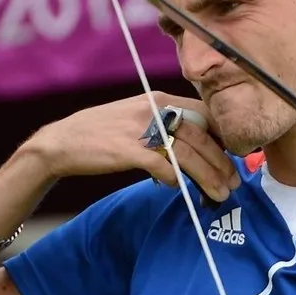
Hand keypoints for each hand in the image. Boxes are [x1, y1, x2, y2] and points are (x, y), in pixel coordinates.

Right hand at [28, 92, 240, 201]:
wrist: (61, 143)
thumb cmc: (99, 134)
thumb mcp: (135, 117)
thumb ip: (163, 125)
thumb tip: (192, 147)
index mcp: (159, 100)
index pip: (203, 113)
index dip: (222, 135)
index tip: (233, 155)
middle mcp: (154, 111)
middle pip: (201, 137)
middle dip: (222, 162)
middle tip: (234, 182)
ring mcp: (142, 130)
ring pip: (189, 155)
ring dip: (208, 177)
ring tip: (221, 194)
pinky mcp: (129, 151)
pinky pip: (164, 168)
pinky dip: (176, 180)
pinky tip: (181, 189)